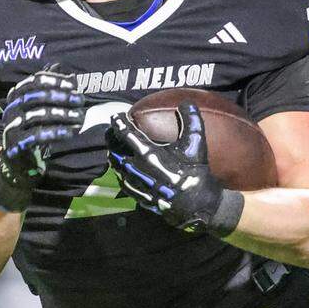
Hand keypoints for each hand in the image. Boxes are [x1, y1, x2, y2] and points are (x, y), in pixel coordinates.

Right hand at [0, 64, 84, 211]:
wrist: (19, 161)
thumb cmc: (34, 129)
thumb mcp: (41, 107)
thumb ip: (50, 88)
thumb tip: (64, 70)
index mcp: (15, 95)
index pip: (34, 81)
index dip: (54, 80)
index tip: (74, 83)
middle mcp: (11, 108)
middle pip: (37, 96)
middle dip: (61, 96)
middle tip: (80, 100)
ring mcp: (12, 126)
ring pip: (39, 115)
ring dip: (63, 115)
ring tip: (79, 117)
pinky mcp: (16, 144)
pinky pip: (39, 135)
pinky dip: (57, 132)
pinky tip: (71, 132)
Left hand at [106, 102, 242, 235]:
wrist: (198, 205)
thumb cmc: (196, 173)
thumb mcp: (196, 144)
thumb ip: (191, 121)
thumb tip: (187, 102)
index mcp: (149, 155)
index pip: (127, 135)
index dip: (119, 124)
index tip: (115, 116)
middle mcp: (139, 169)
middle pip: (116, 152)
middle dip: (111, 141)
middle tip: (111, 131)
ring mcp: (139, 185)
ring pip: (118, 169)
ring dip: (114, 157)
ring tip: (113, 149)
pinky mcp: (141, 197)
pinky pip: (124, 184)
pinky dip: (120, 174)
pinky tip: (121, 171)